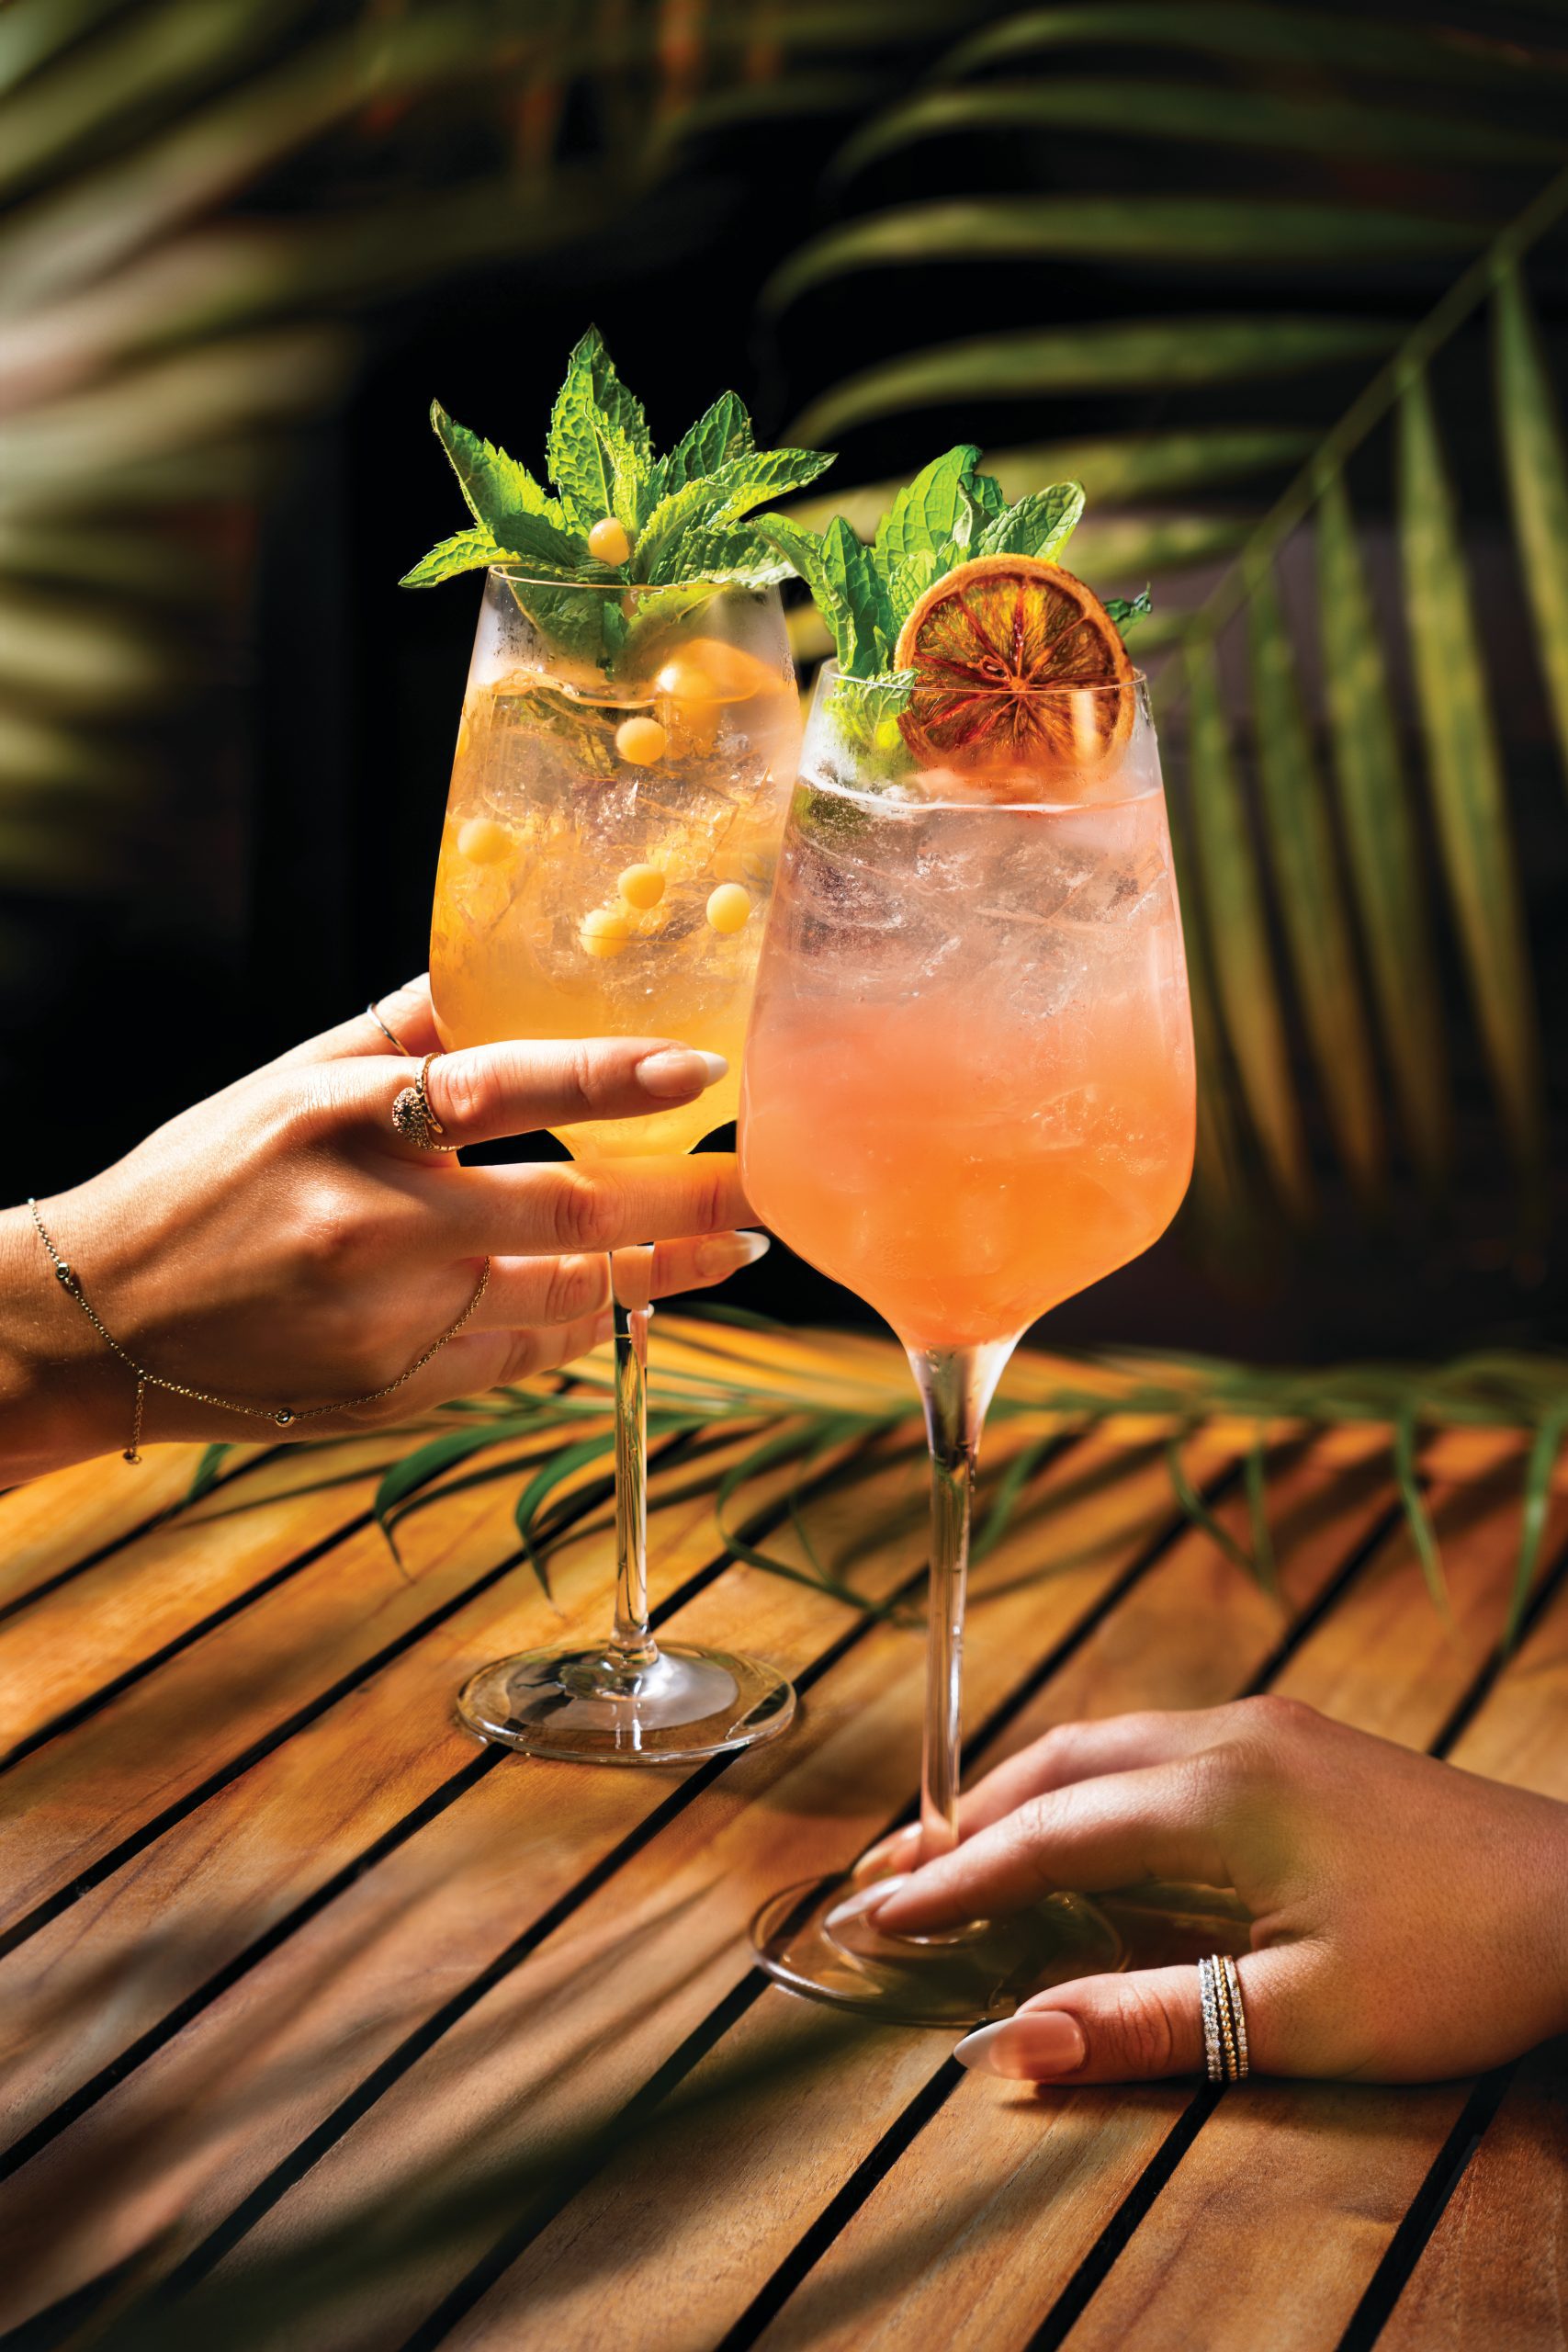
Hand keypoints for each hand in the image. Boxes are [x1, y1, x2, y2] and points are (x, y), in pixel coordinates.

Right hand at [1, 977, 762, 1479]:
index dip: (608, 1080)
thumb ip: (406, 1028)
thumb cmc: (207, 1178)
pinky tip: (633, 1296)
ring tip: (732, 1248)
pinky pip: (521, 1356)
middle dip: (686, 1203)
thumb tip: (510, 959)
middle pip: (564, 1210)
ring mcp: (384, 1323)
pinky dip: (583, 1322)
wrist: (104, 1320)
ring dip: (660, 1273)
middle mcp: (369, 1224)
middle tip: (767, 1189)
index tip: (701, 1074)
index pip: (497, 1088)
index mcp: (340, 1119)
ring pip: (562, 1298)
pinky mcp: (393, 1395)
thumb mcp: (288, 1080)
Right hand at [865, 1698, 1567, 2084]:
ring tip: (961, 1853)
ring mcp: (1266, 1728)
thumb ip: (1147, 2020)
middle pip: (1061, 1763)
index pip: (1045, 1834)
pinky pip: (1155, 1748)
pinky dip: (1088, 1787)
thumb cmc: (1456, 1963)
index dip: (952, 1881)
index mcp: (1215, 1792)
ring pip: (1107, 1743)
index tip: (871, 1916)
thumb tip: (1008, 2045)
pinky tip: (1082, 1833)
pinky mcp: (1298, 1742)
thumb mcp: (1301, 2017)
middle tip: (888, 1877)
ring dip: (1026, 1796)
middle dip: (967, 1821)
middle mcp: (1227, 1736)